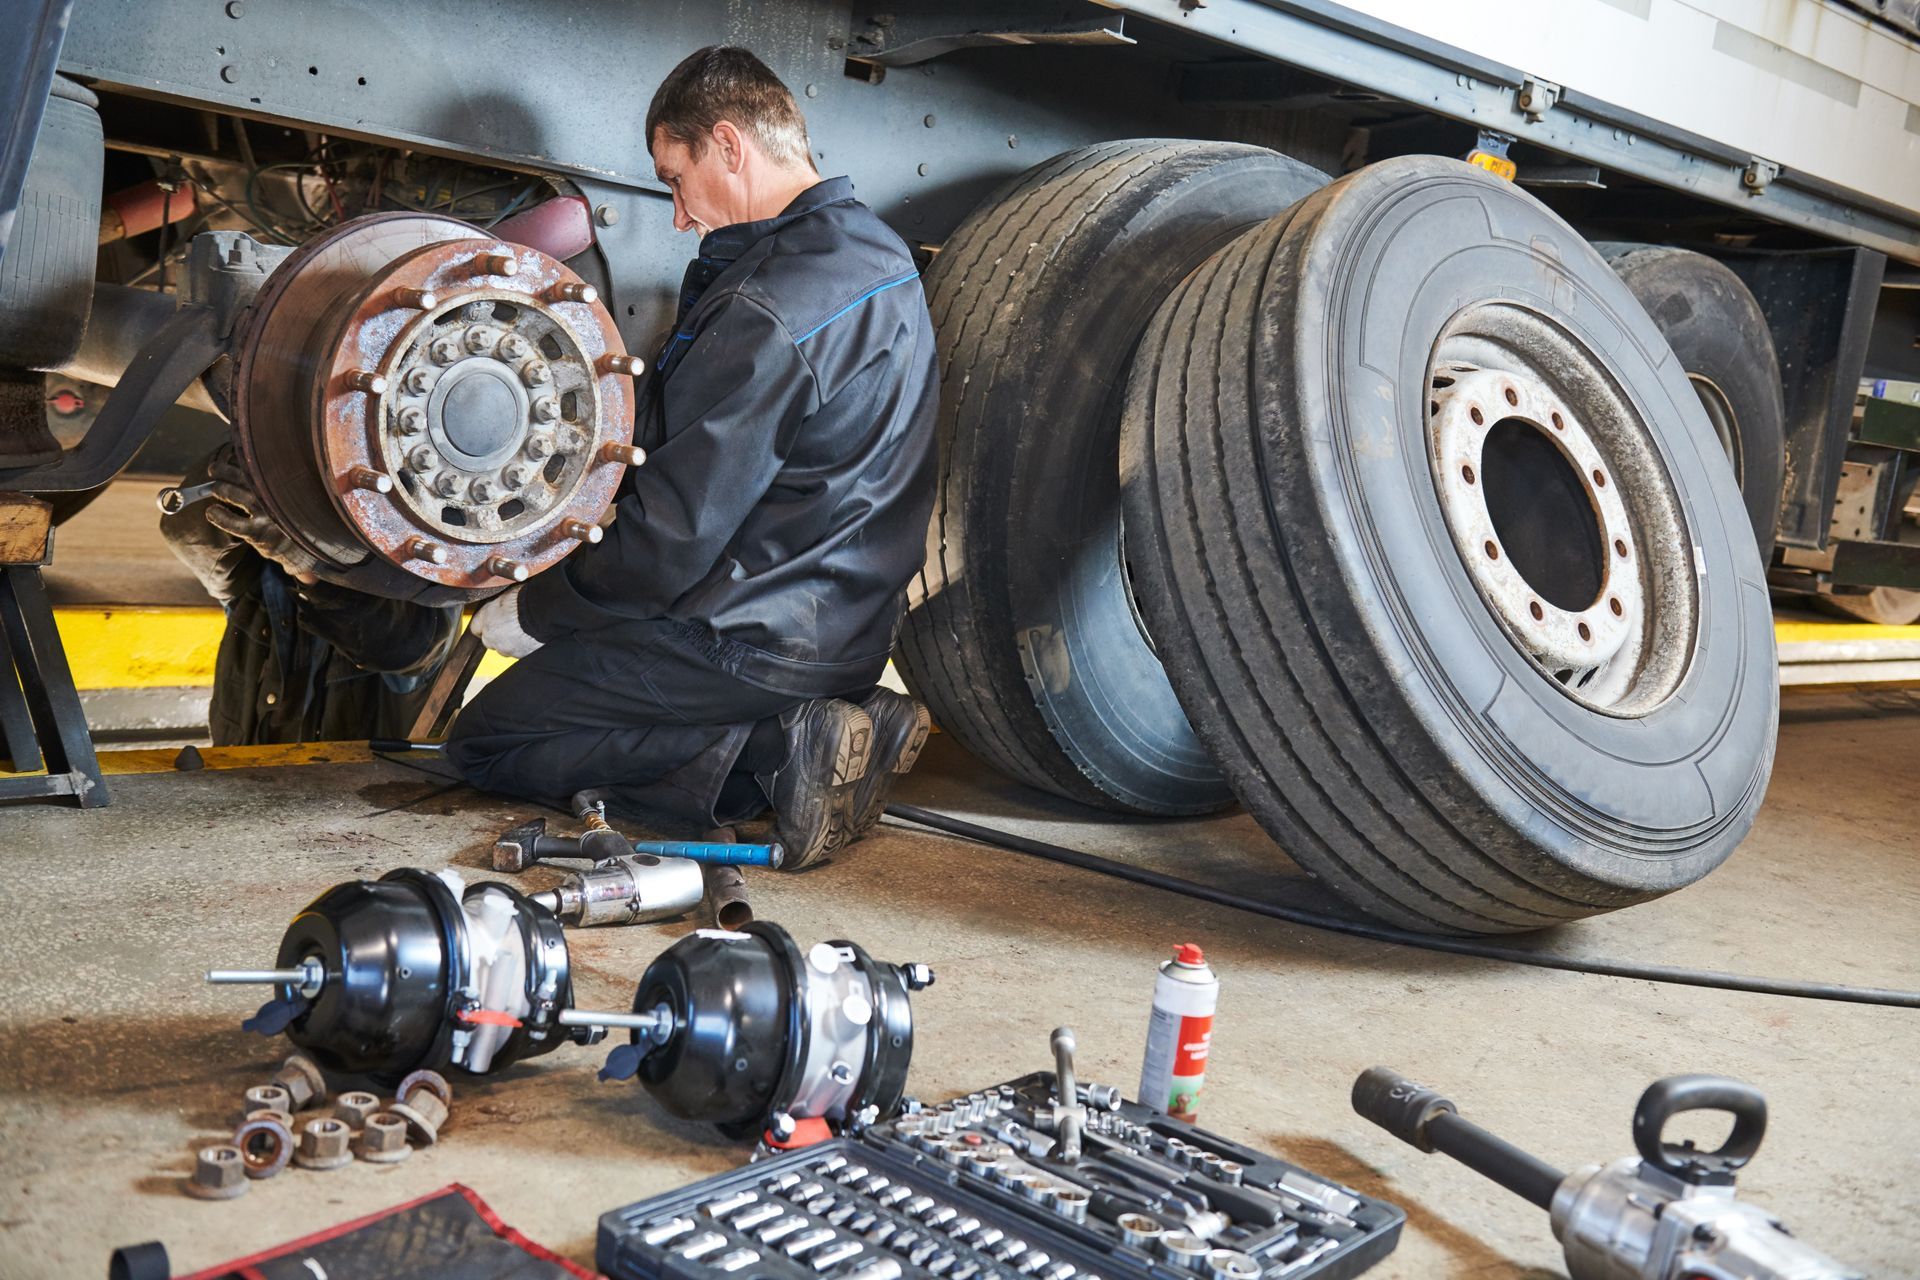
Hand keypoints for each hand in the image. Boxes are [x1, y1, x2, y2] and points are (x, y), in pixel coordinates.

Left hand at [203, 455, 326, 583]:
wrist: (301, 549)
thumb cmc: (285, 519)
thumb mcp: (283, 498)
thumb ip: (266, 483)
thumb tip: (234, 468)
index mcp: (282, 484)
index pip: (256, 465)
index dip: (237, 460)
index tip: (225, 459)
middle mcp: (275, 496)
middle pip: (244, 476)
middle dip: (224, 470)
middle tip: (213, 470)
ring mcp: (267, 514)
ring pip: (235, 494)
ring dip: (220, 489)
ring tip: (214, 489)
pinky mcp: (259, 533)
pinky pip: (233, 523)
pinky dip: (219, 515)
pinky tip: (212, 512)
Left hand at [470, 585, 542, 657]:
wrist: (542, 612)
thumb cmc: (525, 600)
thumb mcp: (504, 595)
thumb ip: (495, 606)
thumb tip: (497, 605)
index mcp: (485, 620)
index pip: (475, 628)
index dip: (483, 625)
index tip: (489, 623)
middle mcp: (491, 637)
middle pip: (489, 641)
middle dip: (496, 635)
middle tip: (509, 625)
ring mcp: (505, 648)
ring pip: (504, 648)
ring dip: (510, 642)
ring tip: (521, 631)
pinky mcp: (519, 655)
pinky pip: (518, 652)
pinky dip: (522, 646)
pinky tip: (529, 636)